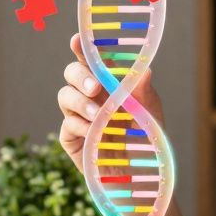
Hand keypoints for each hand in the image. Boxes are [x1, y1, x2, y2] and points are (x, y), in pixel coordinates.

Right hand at [57, 33, 164, 173]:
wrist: (140, 174)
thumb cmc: (146, 139)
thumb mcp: (151, 114)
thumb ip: (145, 93)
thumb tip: (145, 71)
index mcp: (107, 83)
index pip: (90, 60)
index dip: (81, 48)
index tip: (77, 41)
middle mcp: (89, 95)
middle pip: (72, 73)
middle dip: (81, 76)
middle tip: (96, 88)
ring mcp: (78, 115)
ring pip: (64, 96)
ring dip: (80, 101)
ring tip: (98, 115)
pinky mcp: (71, 137)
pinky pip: (67, 125)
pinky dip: (80, 126)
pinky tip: (94, 132)